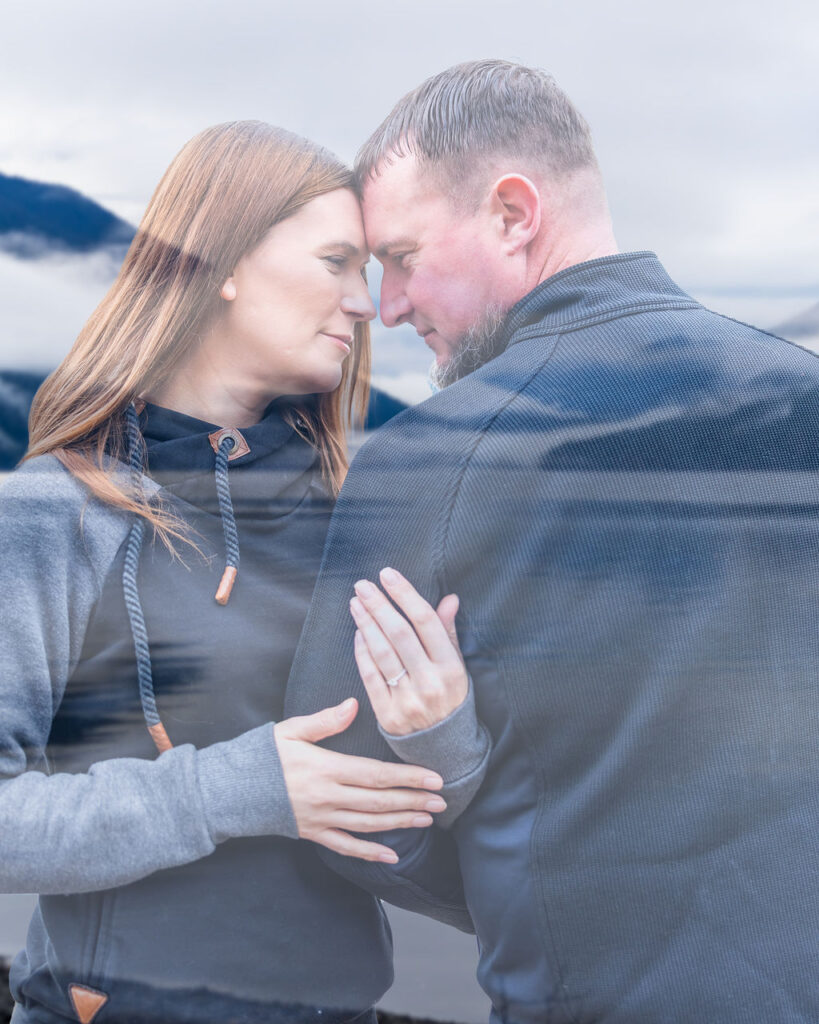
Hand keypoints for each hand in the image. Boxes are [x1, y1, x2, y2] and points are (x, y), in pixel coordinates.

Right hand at [274, 697, 446, 862]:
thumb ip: (325, 721)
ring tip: (426, 819)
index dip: (407, 777)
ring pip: (368, 825)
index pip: (376, 775)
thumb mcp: (291, 730)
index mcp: (326, 769)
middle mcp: (327, 797)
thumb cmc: (263, 755)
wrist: (232, 790)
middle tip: (442, 802)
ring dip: (400, 823)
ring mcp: (321, 818)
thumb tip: (353, 706)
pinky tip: (391, 856)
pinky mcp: (312, 833)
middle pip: (379, 802)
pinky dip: (369, 853)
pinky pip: (345, 846)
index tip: (433, 779)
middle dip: (413, 801)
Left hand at [350, 567, 467, 736]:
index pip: (426, 622)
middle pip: (400, 634)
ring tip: (355, 603)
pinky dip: (362, 652)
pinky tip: (358, 633)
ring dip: (366, 624)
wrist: (444, 751)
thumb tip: (450, 598)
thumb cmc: (451, 699)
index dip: (405, 595)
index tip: (389, 575)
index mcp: (451, 668)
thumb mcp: (458, 667)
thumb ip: (449, 632)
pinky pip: (370, 677)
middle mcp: (431, 683)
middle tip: (362, 585)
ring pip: (382, 653)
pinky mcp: (388, 715)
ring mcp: (408, 701)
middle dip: (379, 605)